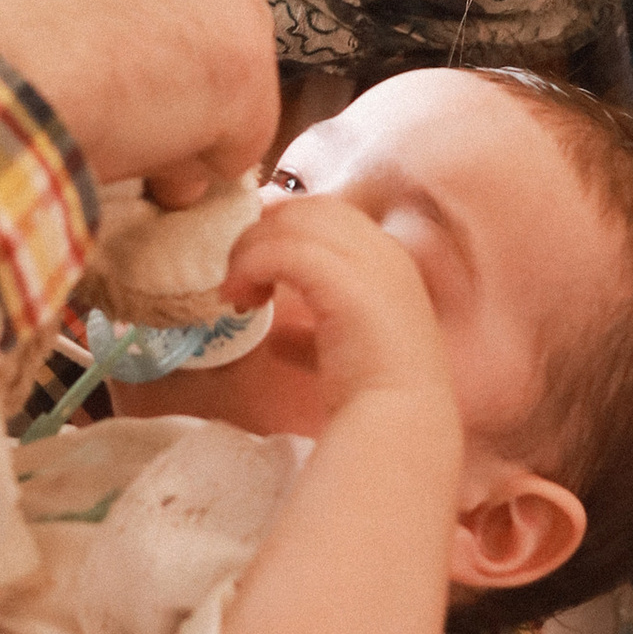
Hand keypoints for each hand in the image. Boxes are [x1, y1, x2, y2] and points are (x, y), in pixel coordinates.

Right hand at [0, 0, 278, 205]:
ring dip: (181, 118)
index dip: (117, 29)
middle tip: (108, 120)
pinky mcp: (241, 67)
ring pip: (218, 72)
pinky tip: (151, 187)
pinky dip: (199, 169)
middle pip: (193, 12)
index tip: (83, 71)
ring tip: (124, 159)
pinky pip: (238, 136)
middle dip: (161, 68)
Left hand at [226, 191, 457, 425]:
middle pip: (308, 209)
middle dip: (264, 231)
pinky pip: (283, 250)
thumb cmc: (375, 400)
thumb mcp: (344, 353)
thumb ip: (313, 336)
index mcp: (390, 262)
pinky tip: (238, 296)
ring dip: (252, 248)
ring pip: (292, 221)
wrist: (399, 424)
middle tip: (237, 272)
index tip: (254, 262)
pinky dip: (252, 265)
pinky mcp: (343, 280)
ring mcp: (368, 261)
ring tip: (233, 290)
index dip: (286, 230)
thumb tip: (280, 337)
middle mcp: (383, 251)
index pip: (330, 217)